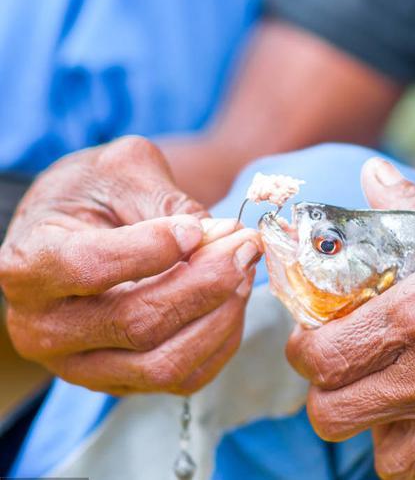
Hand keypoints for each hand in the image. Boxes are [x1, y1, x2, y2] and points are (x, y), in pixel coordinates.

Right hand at [0, 136, 260, 394]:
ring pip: (163, 364)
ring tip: (244, 268)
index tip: (197, 227)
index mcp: (29, 264)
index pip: (90, 268)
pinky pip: (181, 379)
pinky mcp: (118, 381)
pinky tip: (234, 297)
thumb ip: (167, 202)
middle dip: (206, 283)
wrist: (69, 227)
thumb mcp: (121, 171)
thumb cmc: (91, 192)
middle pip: (137, 323)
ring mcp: (80, 365)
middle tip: (246, 244)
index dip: (153, 248)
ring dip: (220, 316)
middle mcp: (44, 328)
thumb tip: (224, 236)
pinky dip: (220, 340)